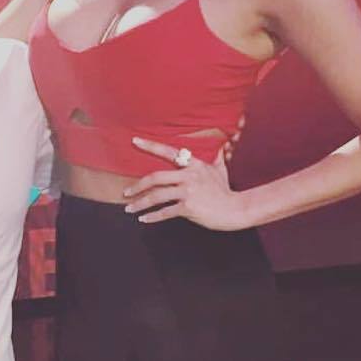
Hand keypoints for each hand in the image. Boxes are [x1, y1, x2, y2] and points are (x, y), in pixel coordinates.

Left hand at [123, 123, 250, 229]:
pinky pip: (165, 212)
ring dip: (140, 204)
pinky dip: (152, 217)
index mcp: (194, 164)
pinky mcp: (188, 208)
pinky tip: (143, 219)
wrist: (235, 209)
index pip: (169, 152)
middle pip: (155, 177)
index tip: (135, 141)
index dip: (151, 146)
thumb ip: (217, 157)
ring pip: (157, 196)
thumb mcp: (221, 170)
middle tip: (126, 192)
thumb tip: (223, 145)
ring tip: (129, 209)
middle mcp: (189, 176)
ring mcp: (188, 192)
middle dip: (137, 186)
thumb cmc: (225, 190)